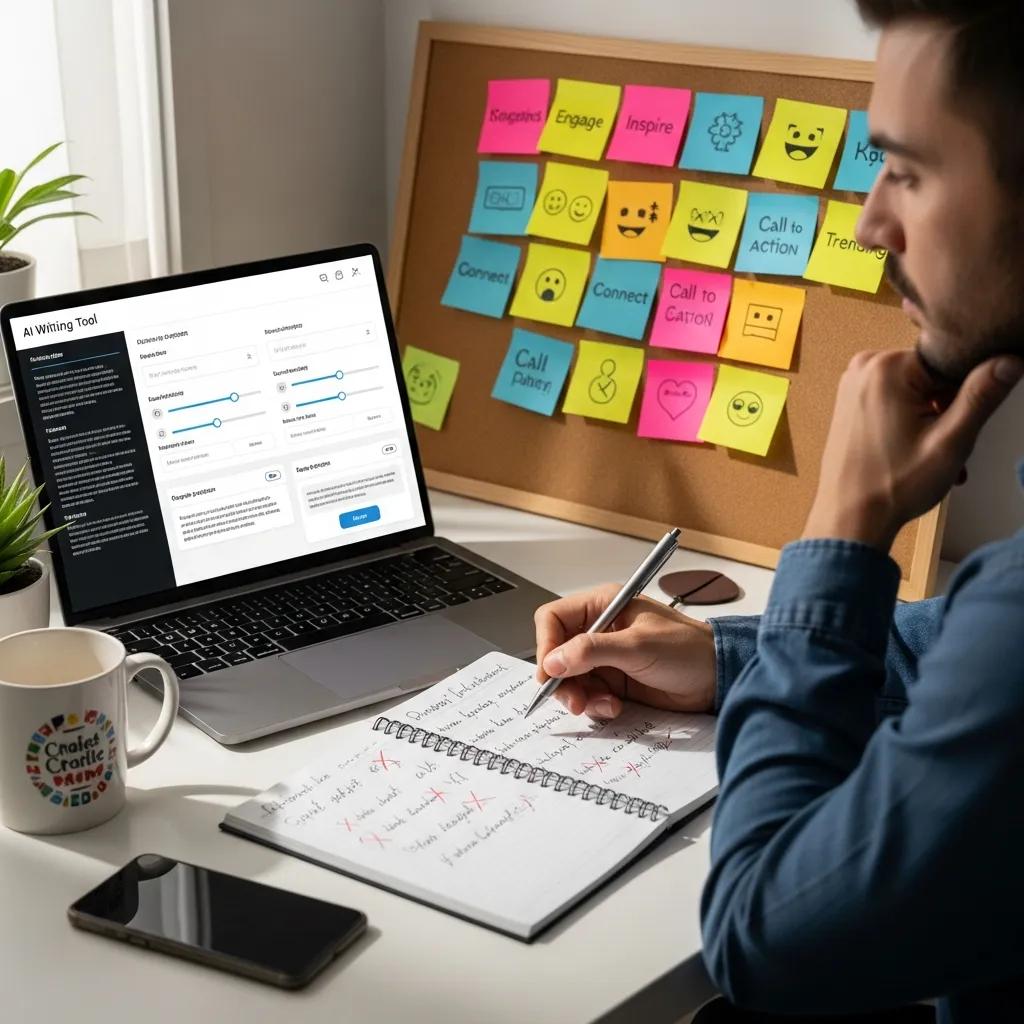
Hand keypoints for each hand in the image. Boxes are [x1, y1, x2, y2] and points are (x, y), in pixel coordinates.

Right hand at [533, 584, 716, 718]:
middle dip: (562, 679)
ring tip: (604, 705)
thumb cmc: (687, 649)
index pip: (553, 619)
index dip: (546, 645)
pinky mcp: (614, 682)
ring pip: (569, 678)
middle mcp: (599, 630)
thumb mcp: (637, 646)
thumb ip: (592, 651)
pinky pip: (588, 695)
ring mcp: (605, 658)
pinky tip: (615, 708)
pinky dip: (596, 705)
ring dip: (580, 696)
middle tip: (575, 701)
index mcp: (602, 605)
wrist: (717, 679)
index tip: (550, 672)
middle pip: (556, 653)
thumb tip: (553, 661)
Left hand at [803, 350, 1023, 550]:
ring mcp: (853, 383)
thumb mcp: (951, 441)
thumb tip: (1009, 360)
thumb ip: (981, 396)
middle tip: (944, 447)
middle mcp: (865, 366)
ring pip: (917, 390)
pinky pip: (895, 400)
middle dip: (947, 411)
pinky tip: (913, 452)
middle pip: (933, 377)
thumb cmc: (893, 486)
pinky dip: (911, 422)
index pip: (952, 363)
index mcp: (888, 367)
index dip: (964, 395)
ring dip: (932, 421)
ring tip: (930, 456)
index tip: (959, 426)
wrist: (849, 517)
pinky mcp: (850, 401)